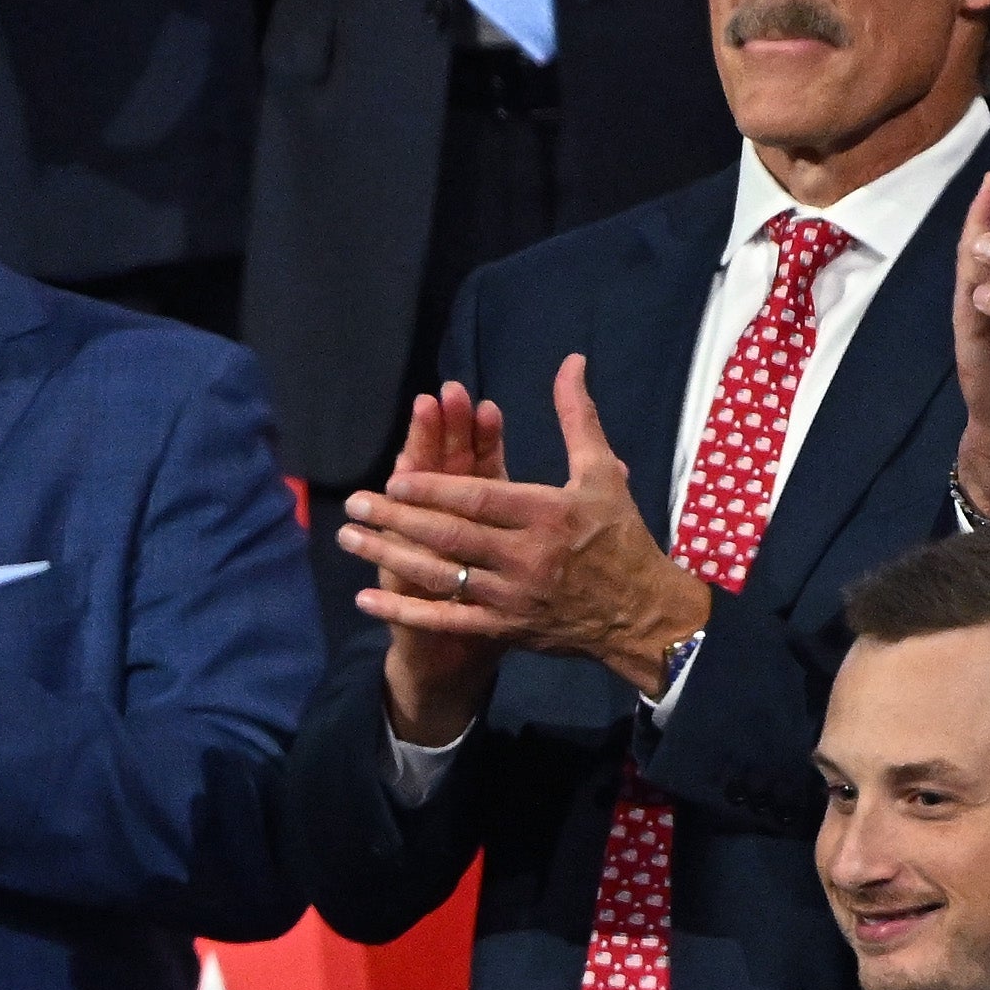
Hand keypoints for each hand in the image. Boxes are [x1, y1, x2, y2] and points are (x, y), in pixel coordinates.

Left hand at [342, 355, 705, 694]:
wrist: (641, 613)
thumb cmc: (618, 535)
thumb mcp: (601, 472)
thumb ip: (577, 417)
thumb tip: (570, 362)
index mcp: (548, 513)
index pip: (481, 498)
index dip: (435, 489)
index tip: (395, 477)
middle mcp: (527, 555)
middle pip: (451, 535)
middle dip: (398, 519)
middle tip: (355, 503)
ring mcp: (513, 596)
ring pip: (440, 576)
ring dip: (389, 558)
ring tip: (349, 538)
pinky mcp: (504, 627)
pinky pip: (446, 620)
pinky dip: (404, 611)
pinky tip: (366, 599)